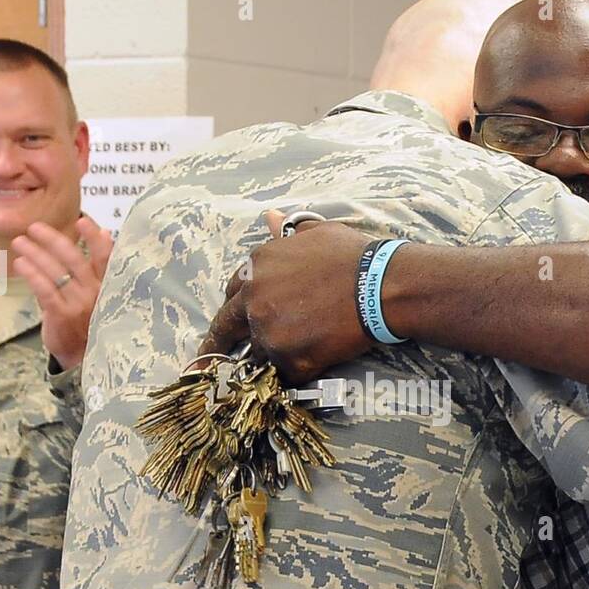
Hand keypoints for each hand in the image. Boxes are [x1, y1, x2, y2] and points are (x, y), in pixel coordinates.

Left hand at [11, 215, 113, 369]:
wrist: (83, 358)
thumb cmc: (90, 320)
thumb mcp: (100, 291)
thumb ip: (100, 264)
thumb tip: (106, 232)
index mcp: (108, 285)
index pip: (106, 257)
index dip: (95, 238)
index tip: (82, 220)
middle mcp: (96, 292)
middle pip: (74, 259)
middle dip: (52, 240)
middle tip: (34, 227)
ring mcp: (80, 304)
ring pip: (56, 271)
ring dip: (35, 253)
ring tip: (19, 242)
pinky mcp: (62, 315)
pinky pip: (44, 288)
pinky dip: (31, 273)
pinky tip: (20, 263)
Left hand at [199, 211, 375, 383]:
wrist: (380, 287)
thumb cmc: (353, 257)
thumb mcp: (318, 233)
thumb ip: (289, 232)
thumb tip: (271, 217)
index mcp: (257, 267)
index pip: (232, 293)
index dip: (237, 306)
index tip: (235, 319)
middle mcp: (254, 299)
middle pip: (227, 327)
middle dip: (218, 343)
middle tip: (208, 361)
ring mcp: (268, 331)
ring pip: (259, 350)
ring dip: (273, 351)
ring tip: (301, 348)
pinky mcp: (288, 358)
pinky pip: (283, 371)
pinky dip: (296, 368)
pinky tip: (316, 358)